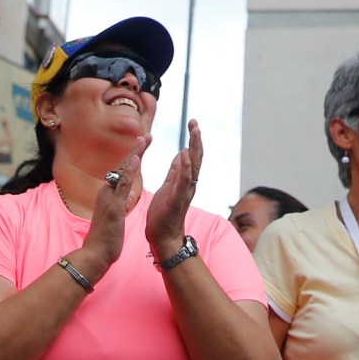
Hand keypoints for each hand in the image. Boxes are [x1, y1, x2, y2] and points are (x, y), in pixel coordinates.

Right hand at [75, 138, 144, 281]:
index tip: (143, 143)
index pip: (123, 171)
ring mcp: (110, 198)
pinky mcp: (114, 207)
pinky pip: (122, 186)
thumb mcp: (115, 215)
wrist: (95, 254)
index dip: (133, 156)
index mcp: (109, 194)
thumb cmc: (105, 237)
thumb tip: (126, 194)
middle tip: (145, 134)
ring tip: (143, 140)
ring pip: (122, 172)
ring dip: (133, 154)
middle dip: (135, 150)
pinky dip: (129, 171)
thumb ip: (120, 202)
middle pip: (122, 166)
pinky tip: (136, 160)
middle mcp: (107, 192)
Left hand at [147, 123, 201, 255]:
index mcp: (184, 180)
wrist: (162, 238)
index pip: (191, 155)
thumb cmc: (164, 214)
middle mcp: (188, 184)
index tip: (192, 122)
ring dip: (194, 148)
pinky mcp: (178, 200)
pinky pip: (183, 181)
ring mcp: (185, 192)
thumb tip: (181, 154)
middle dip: (196, 139)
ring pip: (193, 166)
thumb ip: (175, 171)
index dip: (193, 139)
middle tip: (195, 122)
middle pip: (196, 158)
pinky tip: (184, 153)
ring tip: (194, 132)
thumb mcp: (169, 187)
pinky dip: (185, 166)